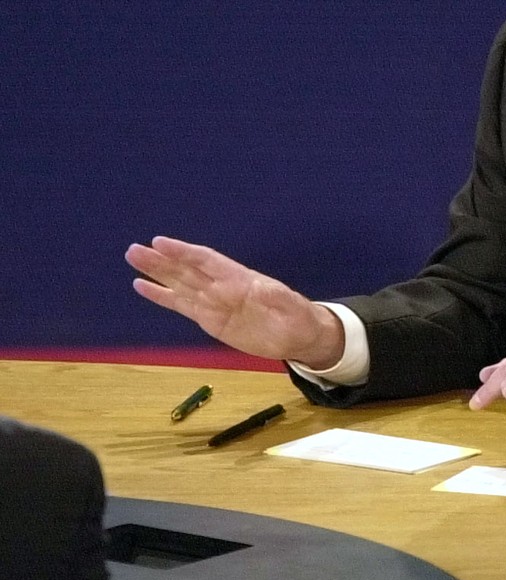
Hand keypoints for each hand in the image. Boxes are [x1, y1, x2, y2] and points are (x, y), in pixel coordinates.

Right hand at [124, 236, 344, 367]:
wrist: (299, 336)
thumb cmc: (298, 317)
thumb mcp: (292, 306)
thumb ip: (277, 298)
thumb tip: (263, 288)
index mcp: (241, 280)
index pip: (207, 262)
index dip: (185, 252)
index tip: (161, 242)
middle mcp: (222, 287)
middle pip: (187, 270)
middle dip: (162, 260)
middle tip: (134, 250)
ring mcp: (214, 302)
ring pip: (180, 284)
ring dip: (157, 273)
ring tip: (133, 259)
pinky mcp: (210, 319)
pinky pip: (181, 305)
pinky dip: (162, 296)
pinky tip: (142, 287)